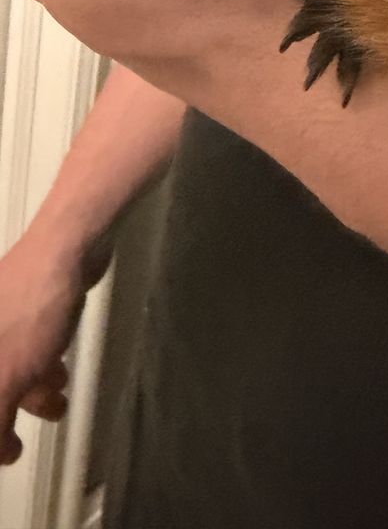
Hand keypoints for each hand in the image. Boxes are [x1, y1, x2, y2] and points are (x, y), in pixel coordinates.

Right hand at [0, 232, 109, 465]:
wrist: (67, 249)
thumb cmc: (29, 314)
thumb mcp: (5, 377)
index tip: (6, 452)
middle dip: (3, 416)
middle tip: (18, 443)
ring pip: (6, 371)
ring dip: (28, 395)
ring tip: (55, 404)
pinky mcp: (23, 310)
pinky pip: (24, 350)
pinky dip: (38, 368)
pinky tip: (60, 375)